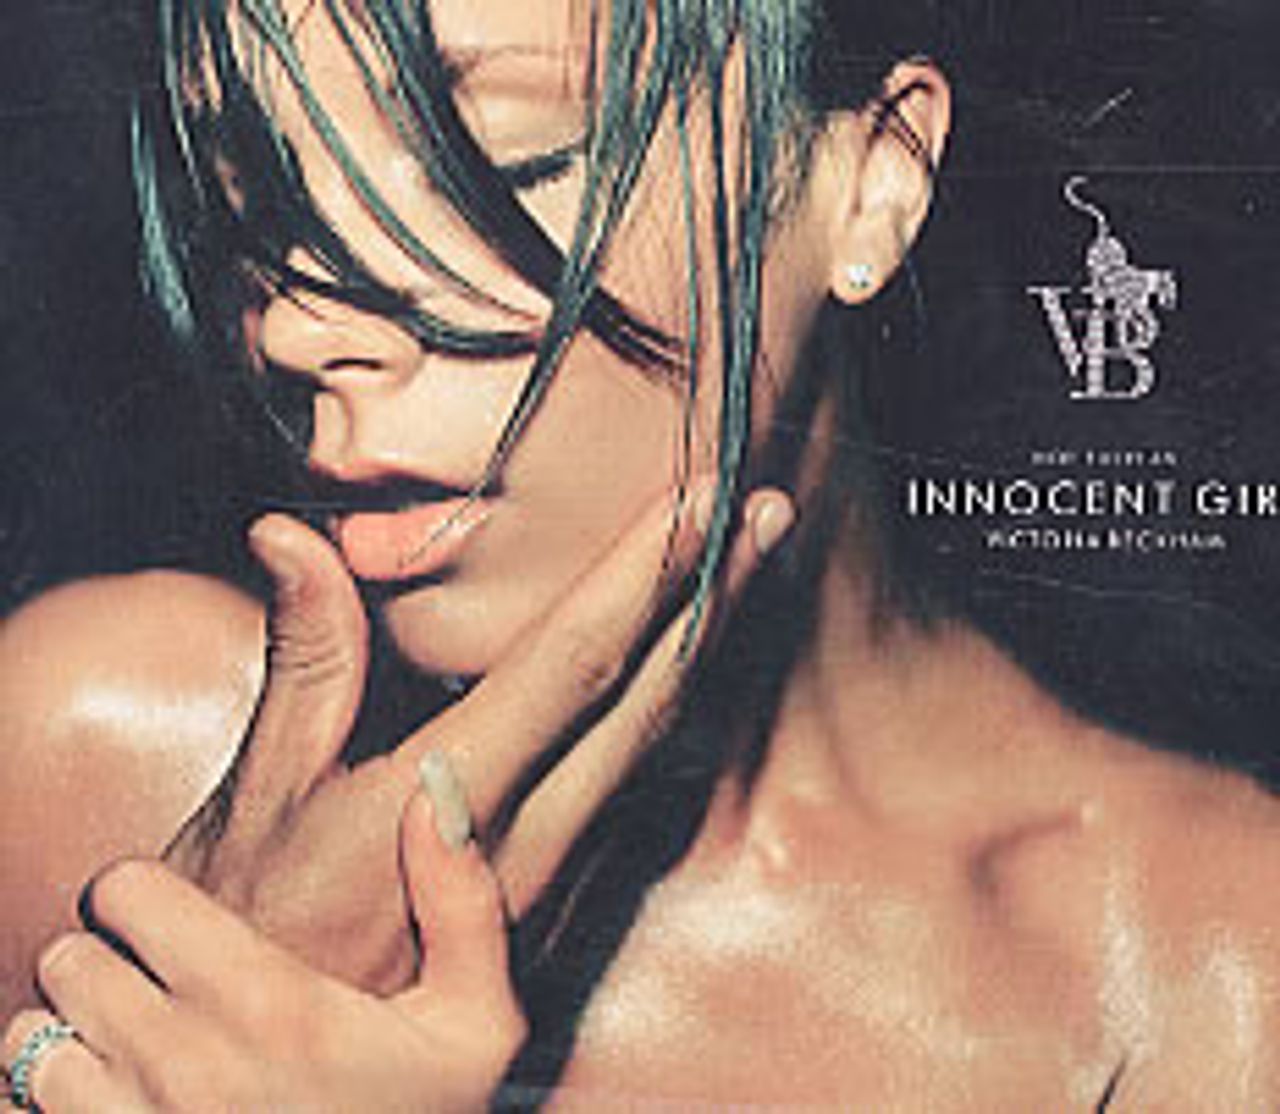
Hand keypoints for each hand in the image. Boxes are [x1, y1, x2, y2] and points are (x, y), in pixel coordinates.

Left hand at [2, 786, 523, 1112]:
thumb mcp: (475, 1027)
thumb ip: (460, 901)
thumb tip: (437, 787)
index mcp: (267, 1006)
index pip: (125, 892)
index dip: (144, 894)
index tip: (172, 913)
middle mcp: (181, 1069)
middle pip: (67, 960)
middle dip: (108, 961)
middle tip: (159, 983)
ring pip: (31, 1043)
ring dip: (74, 1037)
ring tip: (132, 1047)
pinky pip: (27, 1112)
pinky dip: (64, 1101)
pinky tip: (123, 1102)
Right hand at [165, 482, 794, 991]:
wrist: (274, 1071)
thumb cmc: (255, 921)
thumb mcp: (264, 790)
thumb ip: (306, 656)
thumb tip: (294, 536)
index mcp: (448, 798)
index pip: (573, 660)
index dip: (642, 573)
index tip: (699, 500)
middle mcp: (524, 843)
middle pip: (643, 699)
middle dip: (713, 596)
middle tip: (767, 515)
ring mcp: (554, 886)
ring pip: (653, 749)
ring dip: (706, 652)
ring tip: (747, 575)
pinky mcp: (560, 912)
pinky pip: (635, 800)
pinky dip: (675, 723)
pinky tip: (694, 681)